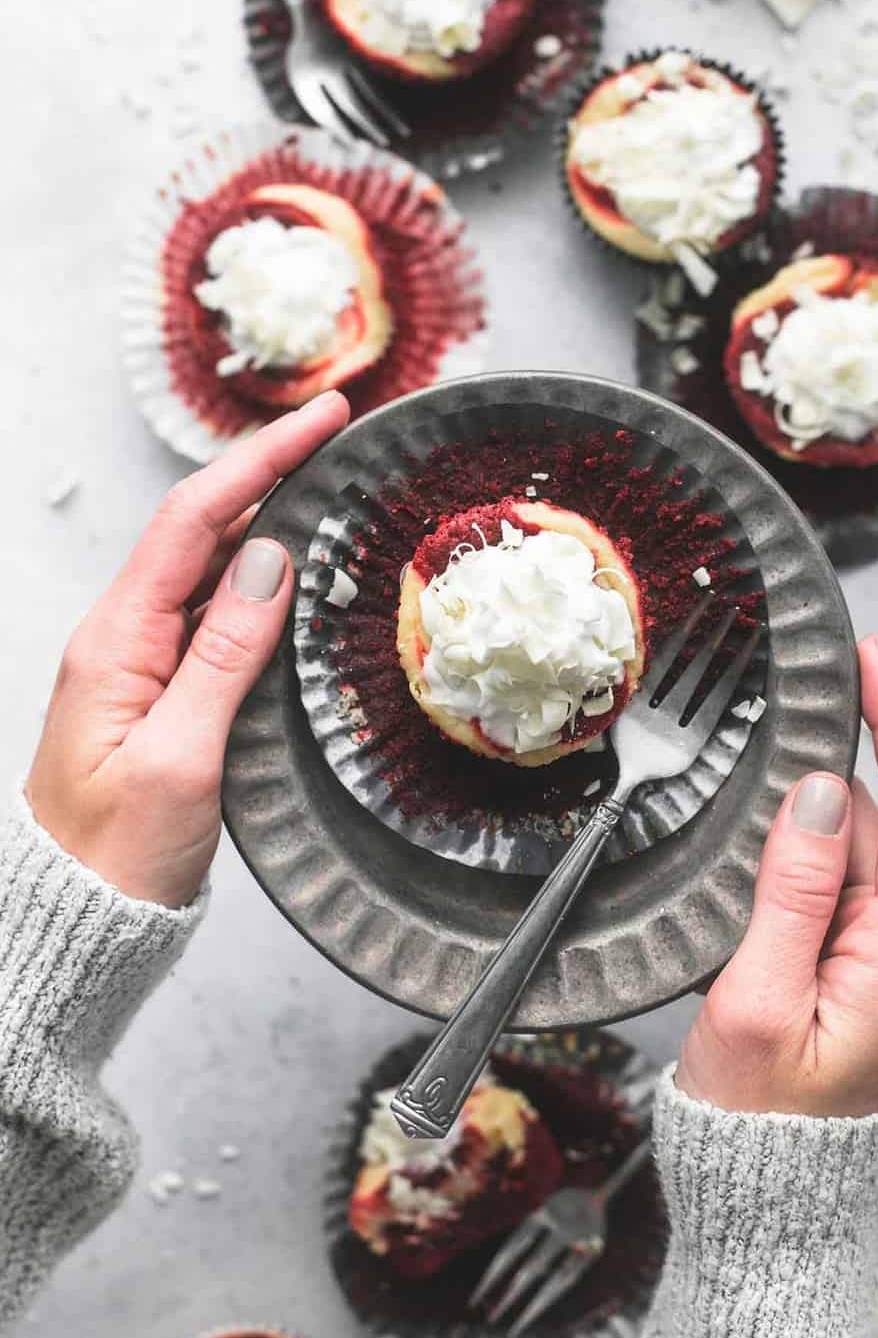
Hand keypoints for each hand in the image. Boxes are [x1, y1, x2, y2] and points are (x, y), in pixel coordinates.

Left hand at [25, 393, 348, 908]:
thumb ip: (225, 654)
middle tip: (343, 436)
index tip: (324, 416)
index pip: (194, 519)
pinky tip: (299, 574)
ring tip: (334, 485)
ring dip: (270, 519)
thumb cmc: (116, 855)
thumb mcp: (182, 757)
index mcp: (117, 641)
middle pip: (203, 529)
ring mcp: (141, 662)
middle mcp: (124, 637)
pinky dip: (263, 580)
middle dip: (271, 471)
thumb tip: (270, 560)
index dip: (262, 459)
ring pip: (211, 568)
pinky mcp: (162, 691)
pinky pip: (215, 614)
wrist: (75, 920)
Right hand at [676, 633, 877, 1117]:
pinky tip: (747, 874)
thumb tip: (821, 790)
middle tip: (761, 736)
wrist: (767, 1212)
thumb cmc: (760, 1127)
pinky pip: (830, 896)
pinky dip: (792, 867)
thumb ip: (793, 889)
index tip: (870, 660)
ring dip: (797, 830)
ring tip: (735, 833)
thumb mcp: (759, 1001)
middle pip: (877, 824)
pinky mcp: (852, 978)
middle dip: (823, 777)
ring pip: (847, 856)